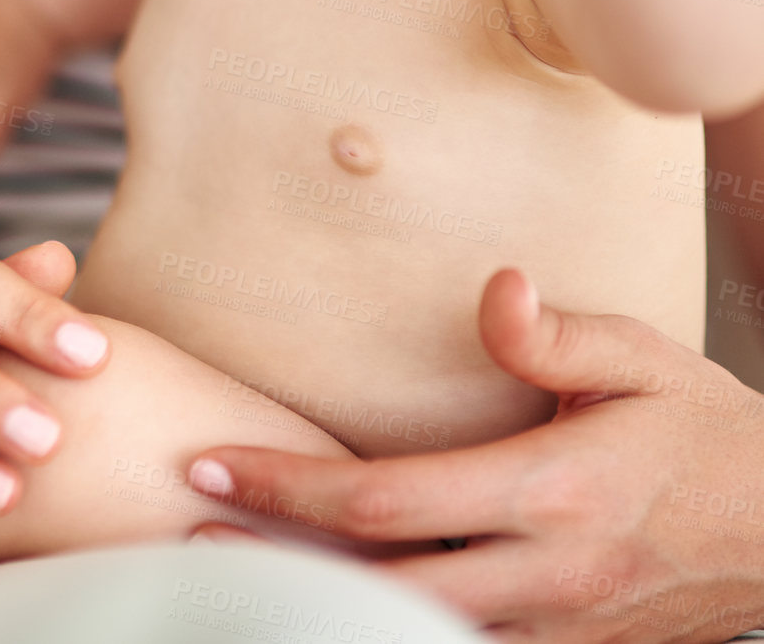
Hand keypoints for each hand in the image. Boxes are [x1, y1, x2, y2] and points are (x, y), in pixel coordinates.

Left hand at [189, 270, 763, 641]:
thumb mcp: (642, 358)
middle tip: (190, 529)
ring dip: (323, 606)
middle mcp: (544, 573)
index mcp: (552, 490)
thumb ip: (555, 333)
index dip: (293, 486)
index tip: (216, 460)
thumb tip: (494, 289)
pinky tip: (340, 601)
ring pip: (414, 633)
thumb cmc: (707, 433)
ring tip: (238, 570)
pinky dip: (394, 628)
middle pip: (380, 587)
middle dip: (277, 564)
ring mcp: (554, 626)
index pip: (392, 500)